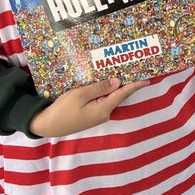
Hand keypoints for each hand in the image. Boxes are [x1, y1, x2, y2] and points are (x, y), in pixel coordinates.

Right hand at [28, 76, 148, 137]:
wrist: (48, 125)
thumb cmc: (62, 109)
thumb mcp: (80, 94)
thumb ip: (99, 88)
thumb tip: (117, 82)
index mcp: (104, 109)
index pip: (123, 94)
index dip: (135, 85)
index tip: (147, 79)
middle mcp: (104, 113)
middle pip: (118, 95)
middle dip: (125, 83)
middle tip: (132, 69)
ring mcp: (98, 115)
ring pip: (109, 97)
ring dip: (114, 86)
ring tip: (120, 72)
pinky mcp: (91, 114)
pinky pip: (102, 100)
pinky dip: (105, 91)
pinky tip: (104, 83)